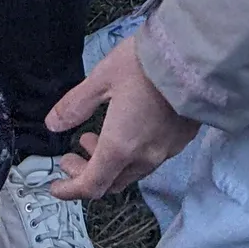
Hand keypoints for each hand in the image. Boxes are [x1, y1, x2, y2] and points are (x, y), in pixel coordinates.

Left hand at [45, 32, 197, 200]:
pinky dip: (130, 153)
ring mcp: (167, 151)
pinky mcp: (181, 140)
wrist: (195, 57)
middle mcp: (145, 157)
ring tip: (94, 136)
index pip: (92, 186)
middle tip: (71, 155)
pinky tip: (125, 129)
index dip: (70, 190)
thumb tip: (53, 124)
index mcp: (120, 147)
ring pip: (132, 171)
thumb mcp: (101, 79)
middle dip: (87, 174)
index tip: (56, 185)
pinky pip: (151, 158)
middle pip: (112, 182)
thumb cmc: (144, 64)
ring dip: (108, 162)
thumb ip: (75, 105)